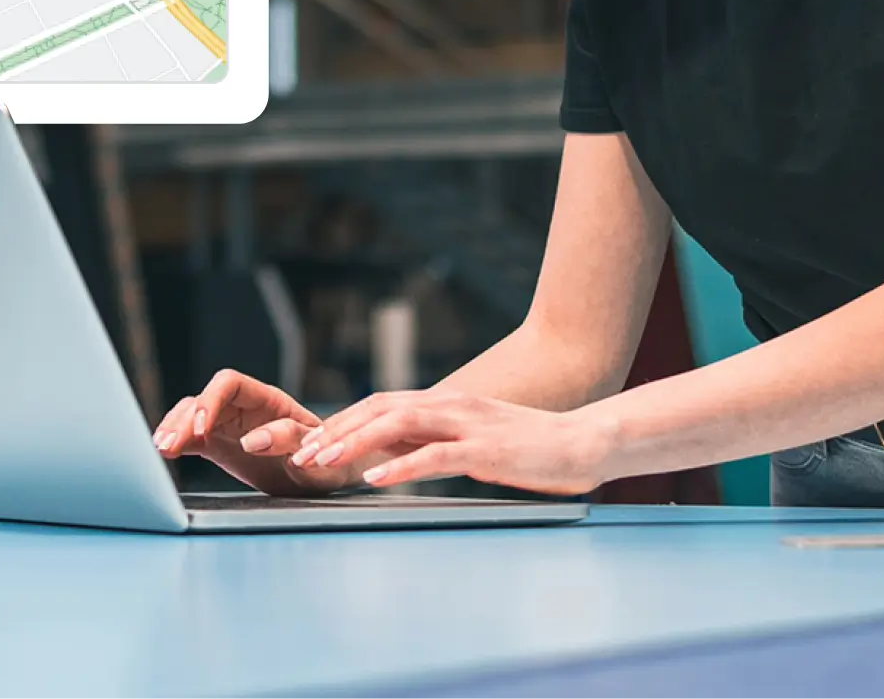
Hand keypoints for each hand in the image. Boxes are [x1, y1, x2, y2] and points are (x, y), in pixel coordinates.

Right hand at [152, 369, 350, 496]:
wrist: (325, 476)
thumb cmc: (326, 460)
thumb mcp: (315, 452)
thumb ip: (288, 440)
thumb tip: (252, 440)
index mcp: (269, 400)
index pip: (230, 383)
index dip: (211, 400)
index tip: (203, 428)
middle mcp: (244, 407)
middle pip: (204, 399)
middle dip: (185, 419)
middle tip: (169, 445)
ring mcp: (230, 424)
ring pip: (193, 415)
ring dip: (175, 428)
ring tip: (161, 448)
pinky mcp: (219, 444)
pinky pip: (192, 435)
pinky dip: (177, 440)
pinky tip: (163, 450)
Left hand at [290, 389, 619, 496]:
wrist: (583, 442)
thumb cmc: (530, 447)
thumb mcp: (473, 441)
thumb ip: (436, 442)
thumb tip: (394, 457)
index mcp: (446, 403)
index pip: (381, 405)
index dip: (343, 421)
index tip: (310, 442)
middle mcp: (451, 405)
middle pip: (380, 409)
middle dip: (336, 430)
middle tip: (301, 453)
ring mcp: (467, 424)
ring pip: (398, 426)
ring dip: (356, 443)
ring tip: (325, 462)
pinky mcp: (485, 450)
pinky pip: (434, 456)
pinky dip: (400, 467)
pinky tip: (376, 480)